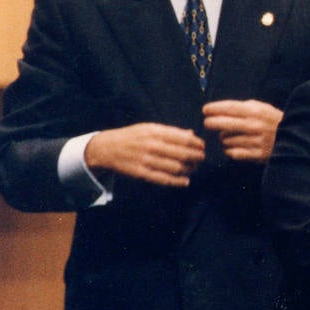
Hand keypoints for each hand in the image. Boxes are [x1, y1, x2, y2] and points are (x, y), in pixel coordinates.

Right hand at [84, 123, 204, 187]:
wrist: (106, 148)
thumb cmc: (132, 136)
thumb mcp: (149, 128)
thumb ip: (171, 131)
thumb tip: (192, 134)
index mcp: (155, 132)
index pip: (184, 139)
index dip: (197, 144)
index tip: (202, 147)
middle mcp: (151, 145)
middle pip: (183, 154)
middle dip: (197, 157)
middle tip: (201, 159)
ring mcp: (146, 160)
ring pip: (176, 167)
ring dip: (189, 169)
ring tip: (193, 168)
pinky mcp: (141, 173)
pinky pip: (163, 179)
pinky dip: (177, 182)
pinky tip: (186, 181)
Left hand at [202, 99, 283, 162]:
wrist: (296, 138)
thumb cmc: (273, 121)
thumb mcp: (263, 108)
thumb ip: (243, 107)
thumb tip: (218, 109)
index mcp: (256, 111)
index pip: (229, 108)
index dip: (214, 108)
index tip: (205, 110)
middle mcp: (254, 125)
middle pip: (223, 124)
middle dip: (211, 123)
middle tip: (208, 123)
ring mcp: (256, 141)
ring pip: (226, 140)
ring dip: (224, 138)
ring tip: (229, 136)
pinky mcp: (257, 155)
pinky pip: (233, 153)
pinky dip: (230, 150)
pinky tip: (233, 146)